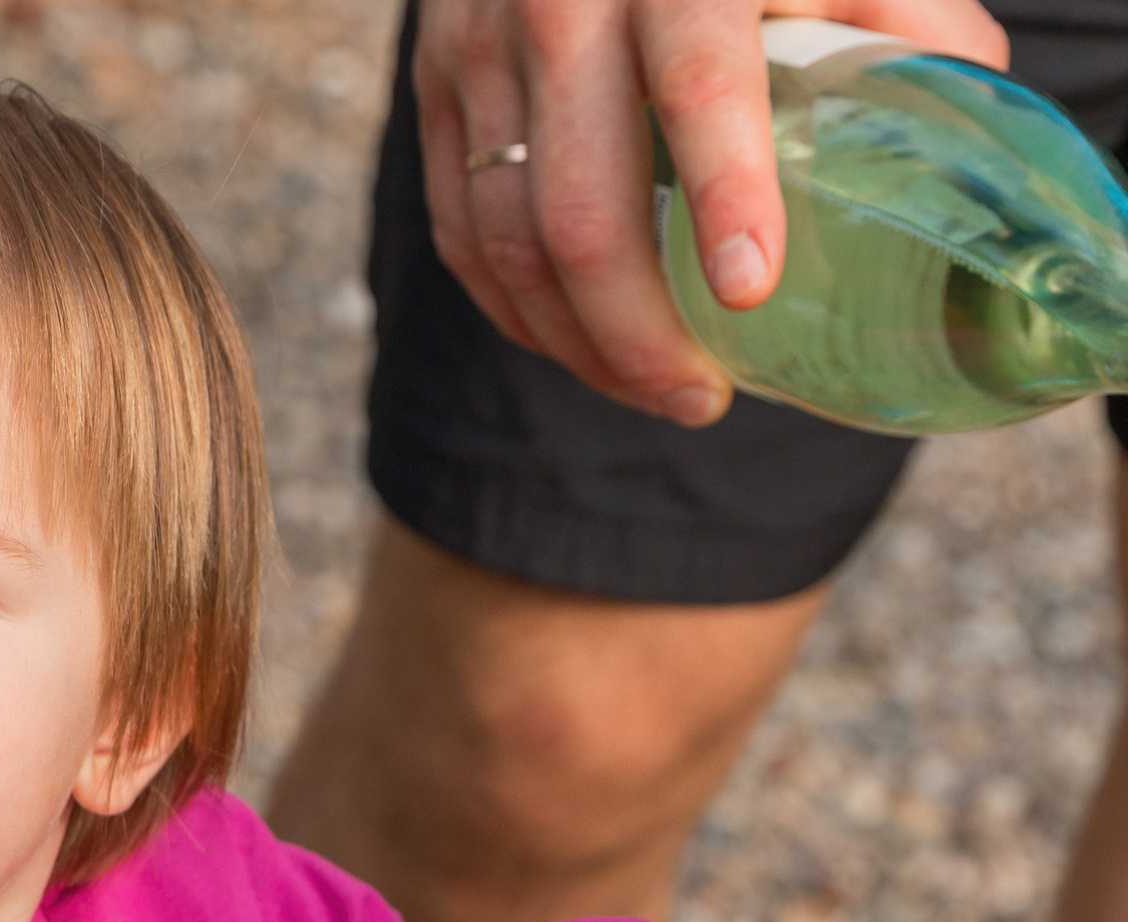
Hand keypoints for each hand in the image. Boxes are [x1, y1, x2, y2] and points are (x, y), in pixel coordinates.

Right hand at [413, 0, 1006, 422]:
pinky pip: (460, 232)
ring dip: (576, 343)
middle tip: (700, 400)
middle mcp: (558, 4)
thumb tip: (969, 132)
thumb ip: (906, 23)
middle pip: (578, 208)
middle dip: (637, 333)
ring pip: (506, 241)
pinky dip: (515, 310)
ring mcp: (477, 51)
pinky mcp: (435, 89)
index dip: (722, 192)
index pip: (693, 83)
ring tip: (650, 389)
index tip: (751, 290)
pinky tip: (575, 345)